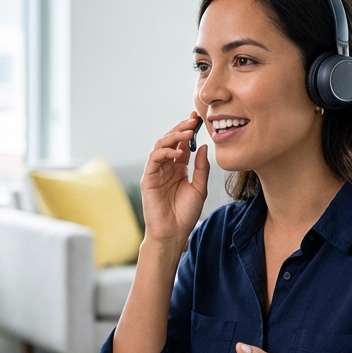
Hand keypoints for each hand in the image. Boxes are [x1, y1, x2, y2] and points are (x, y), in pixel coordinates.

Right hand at [140, 113, 209, 247]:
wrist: (173, 233)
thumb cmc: (185, 214)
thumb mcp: (199, 188)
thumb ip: (201, 167)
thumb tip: (203, 146)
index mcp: (178, 169)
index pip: (182, 144)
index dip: (189, 130)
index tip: (198, 119)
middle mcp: (166, 167)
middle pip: (171, 141)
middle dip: (181, 128)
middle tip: (193, 120)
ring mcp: (156, 172)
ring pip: (161, 146)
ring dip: (174, 136)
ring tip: (188, 132)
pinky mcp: (148, 178)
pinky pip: (154, 158)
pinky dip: (165, 152)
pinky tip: (178, 151)